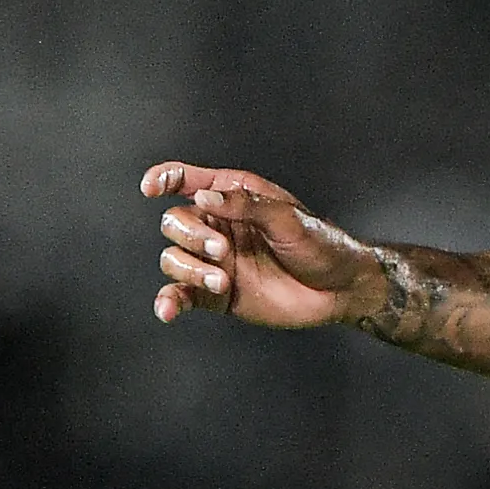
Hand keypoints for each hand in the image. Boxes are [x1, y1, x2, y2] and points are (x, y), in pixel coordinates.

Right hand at [139, 161, 377, 328]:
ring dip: (189, 269)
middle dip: (191, 234)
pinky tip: (168, 310)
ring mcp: (215, 261)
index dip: (165, 178)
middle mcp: (218, 226)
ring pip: (173, 258)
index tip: (150, 188)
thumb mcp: (288, 219)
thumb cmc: (321, 245)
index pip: (188, 181)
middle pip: (175, 222)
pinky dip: (170, 300)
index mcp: (233, 198)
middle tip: (223, 249)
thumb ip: (246, 206)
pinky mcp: (215, 293)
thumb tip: (203, 197)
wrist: (339, 289)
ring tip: (222, 280)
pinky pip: (181, 294)